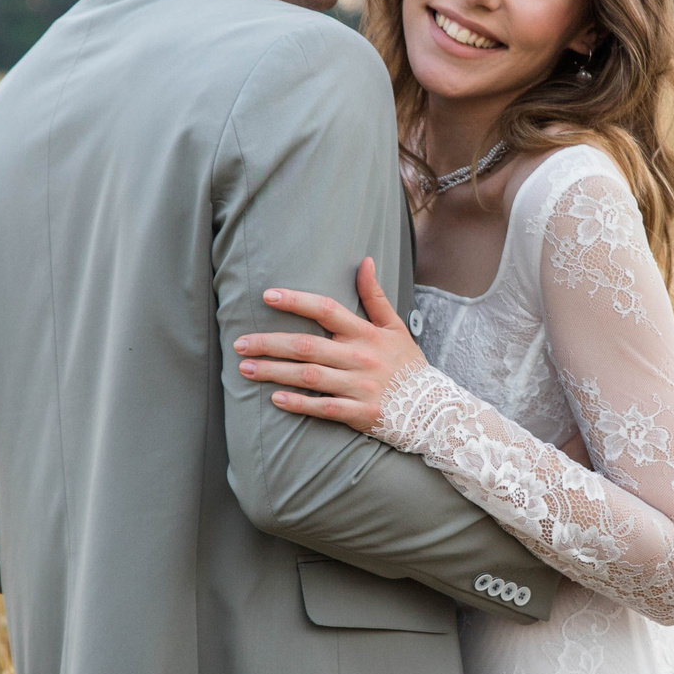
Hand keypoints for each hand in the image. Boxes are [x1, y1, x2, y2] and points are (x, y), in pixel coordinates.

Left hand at [235, 257, 425, 433]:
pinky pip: (323, 407)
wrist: (434, 408)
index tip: (268, 296)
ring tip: (245, 368)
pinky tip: (275, 399)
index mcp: (366, 334)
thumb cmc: (407, 365)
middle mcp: (359, 358)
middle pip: (307, 346)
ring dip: (274, 372)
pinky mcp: (359, 413)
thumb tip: (365, 261)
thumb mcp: (395, 327)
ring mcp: (358, 386)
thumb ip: (375, 296)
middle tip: (239, 343)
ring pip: (309, 377)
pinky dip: (299, 404)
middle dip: (269, 343)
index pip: (327, 309)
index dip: (297, 301)